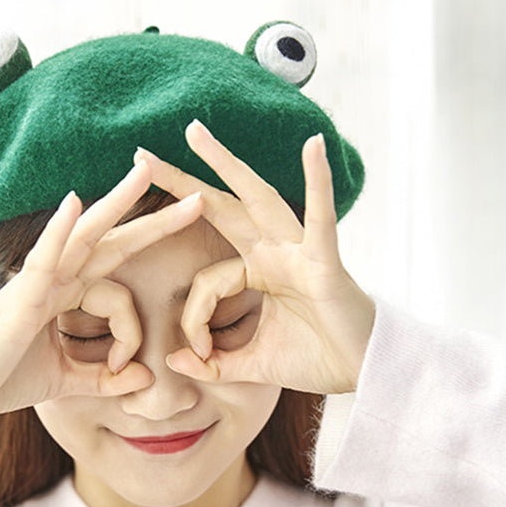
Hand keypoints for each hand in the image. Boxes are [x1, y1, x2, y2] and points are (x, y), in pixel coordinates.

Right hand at [0, 160, 202, 420]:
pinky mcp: (21, 297)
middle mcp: (55, 281)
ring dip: (117, 202)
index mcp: (64, 297)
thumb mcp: (62, 381)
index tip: (124, 368)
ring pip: (84, 235)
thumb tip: (144, 380)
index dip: (132, 334)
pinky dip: (59, 231)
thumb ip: (102, 380)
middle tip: (196, 197)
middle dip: (155, 220)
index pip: (119, 296)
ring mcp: (38, 283)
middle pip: (113, 242)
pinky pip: (44, 258)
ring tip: (145, 170)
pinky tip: (75, 202)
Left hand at [135, 120, 374, 395]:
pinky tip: (312, 146)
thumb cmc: (316, 359)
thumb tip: (174, 362)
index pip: (207, 280)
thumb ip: (215, 363)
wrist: (364, 373)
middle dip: (182, 181)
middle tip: (141, 155)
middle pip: (221, 207)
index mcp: (257, 271)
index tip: (197, 352)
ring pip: (257, 198)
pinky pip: (321, 219)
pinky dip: (319, 182)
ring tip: (193, 132)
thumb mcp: (254, 363)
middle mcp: (274, 252)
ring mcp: (298, 251)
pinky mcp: (325, 262)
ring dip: (225, 164)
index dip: (194, 318)